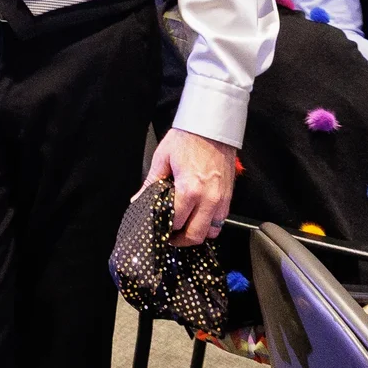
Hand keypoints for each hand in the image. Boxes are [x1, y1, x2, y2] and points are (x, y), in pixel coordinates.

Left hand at [145, 128, 236, 243]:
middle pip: (195, 235)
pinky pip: (221, 220)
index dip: (165, 228)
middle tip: (170, 236)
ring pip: (211, 231)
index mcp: (190, 189)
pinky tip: (198, 216)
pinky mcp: (229, 196)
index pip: (176, 222)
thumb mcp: (163, 158)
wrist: (213, 126)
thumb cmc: (188, 138)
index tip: (158, 228)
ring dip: (198, 232)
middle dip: (181, 240)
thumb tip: (138, 200)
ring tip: (185, 227)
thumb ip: (151, 183)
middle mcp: (209, 198)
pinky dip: (210, 223)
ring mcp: (222, 199)